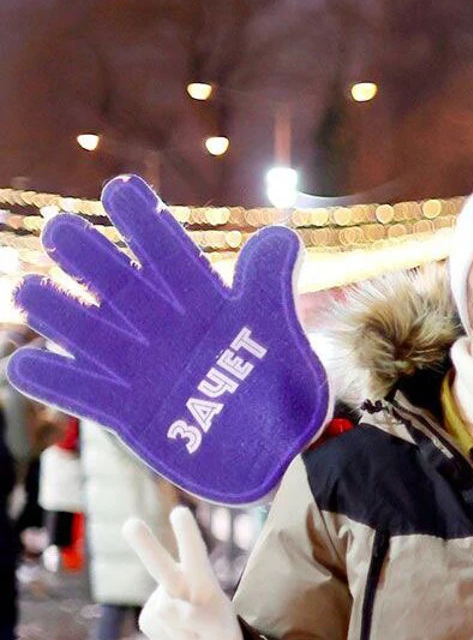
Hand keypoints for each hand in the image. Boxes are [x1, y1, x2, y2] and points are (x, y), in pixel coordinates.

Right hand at [6, 175, 328, 504]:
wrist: (278, 450)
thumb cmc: (280, 384)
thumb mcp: (277, 331)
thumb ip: (268, 286)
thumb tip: (278, 237)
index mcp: (201, 302)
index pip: (169, 255)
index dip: (146, 224)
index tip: (121, 189)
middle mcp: (163, 328)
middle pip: (120, 285)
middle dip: (91, 258)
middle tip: (60, 227)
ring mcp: (142, 368)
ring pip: (91, 333)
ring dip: (60, 313)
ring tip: (30, 291)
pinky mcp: (129, 411)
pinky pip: (84, 393)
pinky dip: (54, 381)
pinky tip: (24, 367)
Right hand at [125, 507, 245, 639]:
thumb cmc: (219, 632)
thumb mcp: (219, 627)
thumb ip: (196, 617)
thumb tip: (164, 608)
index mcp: (200, 576)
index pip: (195, 552)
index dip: (187, 534)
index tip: (179, 512)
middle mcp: (176, 582)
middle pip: (158, 563)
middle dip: (144, 545)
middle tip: (130, 523)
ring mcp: (159, 600)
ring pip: (168, 615)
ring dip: (186, 632)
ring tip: (195, 634)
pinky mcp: (148, 619)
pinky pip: (162, 632)